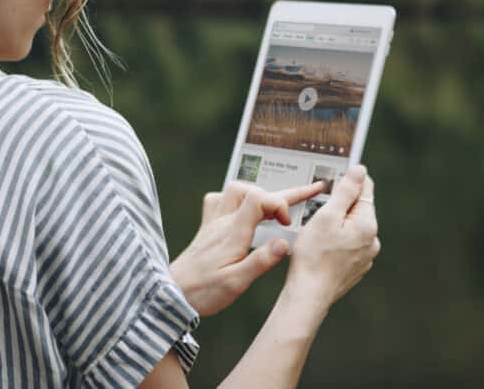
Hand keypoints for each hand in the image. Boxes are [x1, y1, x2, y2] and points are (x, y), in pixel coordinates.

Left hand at [170, 180, 325, 316]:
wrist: (172, 294)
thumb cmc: (203, 292)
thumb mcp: (236, 283)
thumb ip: (260, 262)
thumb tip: (284, 243)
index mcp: (233, 232)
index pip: (259, 199)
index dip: (280, 204)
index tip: (288, 224)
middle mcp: (222, 221)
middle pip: (253, 191)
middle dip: (283, 191)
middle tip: (311, 189)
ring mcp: (213, 222)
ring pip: (235, 190)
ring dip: (257, 192)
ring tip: (276, 204)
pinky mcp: (206, 228)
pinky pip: (217, 200)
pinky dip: (234, 200)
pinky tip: (241, 211)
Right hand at [284, 164, 379, 310]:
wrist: (309, 294)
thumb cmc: (314, 255)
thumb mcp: (326, 216)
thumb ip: (345, 192)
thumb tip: (359, 170)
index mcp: (368, 225)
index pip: (365, 189)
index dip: (350, 179)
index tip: (334, 176)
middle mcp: (372, 241)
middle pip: (358, 209)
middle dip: (340, 204)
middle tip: (318, 208)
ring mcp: (365, 256)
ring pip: (352, 228)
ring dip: (337, 223)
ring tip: (316, 230)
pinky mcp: (356, 268)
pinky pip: (348, 244)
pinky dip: (336, 240)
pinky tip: (320, 246)